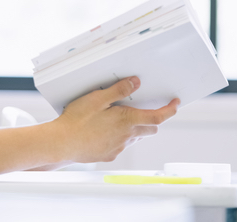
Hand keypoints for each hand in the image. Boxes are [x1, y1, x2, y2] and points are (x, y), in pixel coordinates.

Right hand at [50, 76, 179, 162]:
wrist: (61, 144)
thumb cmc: (77, 120)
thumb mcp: (98, 98)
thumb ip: (119, 90)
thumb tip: (136, 82)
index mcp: (127, 121)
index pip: (157, 117)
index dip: (170, 110)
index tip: (175, 104)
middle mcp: (127, 137)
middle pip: (150, 129)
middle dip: (153, 119)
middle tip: (147, 109)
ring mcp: (118, 148)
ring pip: (135, 138)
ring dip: (135, 128)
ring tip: (119, 117)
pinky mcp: (108, 155)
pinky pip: (121, 145)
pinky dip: (120, 137)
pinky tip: (105, 130)